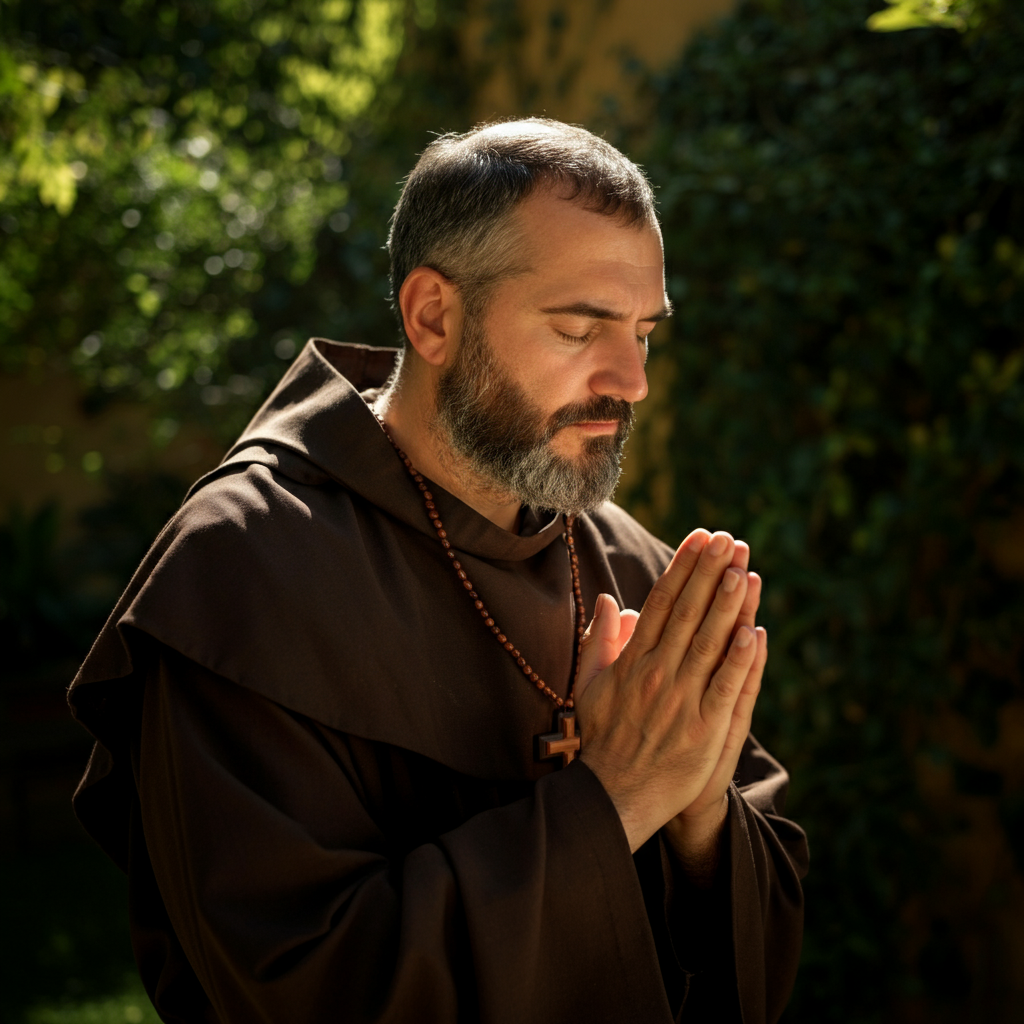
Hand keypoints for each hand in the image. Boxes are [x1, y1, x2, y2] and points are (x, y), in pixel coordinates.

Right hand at [575, 530, 759, 852]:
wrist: (613, 795)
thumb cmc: (602, 737)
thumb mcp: (588, 685)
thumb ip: (599, 640)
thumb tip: (610, 600)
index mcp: (632, 660)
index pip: (662, 602)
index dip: (682, 567)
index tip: (699, 538)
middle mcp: (656, 673)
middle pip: (688, 613)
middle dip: (708, 572)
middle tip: (727, 539)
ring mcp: (681, 700)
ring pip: (708, 642)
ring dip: (726, 603)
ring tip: (741, 568)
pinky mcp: (703, 728)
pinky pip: (725, 686)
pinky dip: (739, 658)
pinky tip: (753, 631)